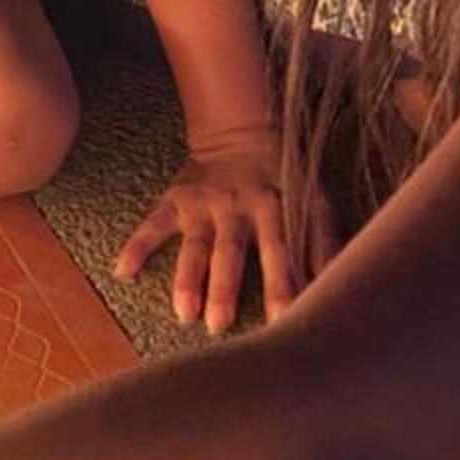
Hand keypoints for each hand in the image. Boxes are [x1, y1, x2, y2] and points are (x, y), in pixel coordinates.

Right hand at [113, 124, 321, 335]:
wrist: (240, 133)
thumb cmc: (284, 178)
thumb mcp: (312, 200)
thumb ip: (323, 242)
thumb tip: (335, 285)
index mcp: (275, 206)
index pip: (279, 250)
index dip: (281, 284)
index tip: (282, 320)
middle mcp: (238, 206)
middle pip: (231, 251)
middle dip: (225, 288)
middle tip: (219, 326)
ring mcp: (204, 203)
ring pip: (194, 245)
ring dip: (187, 278)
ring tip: (184, 313)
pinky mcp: (177, 200)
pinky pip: (153, 223)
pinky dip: (137, 245)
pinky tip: (123, 271)